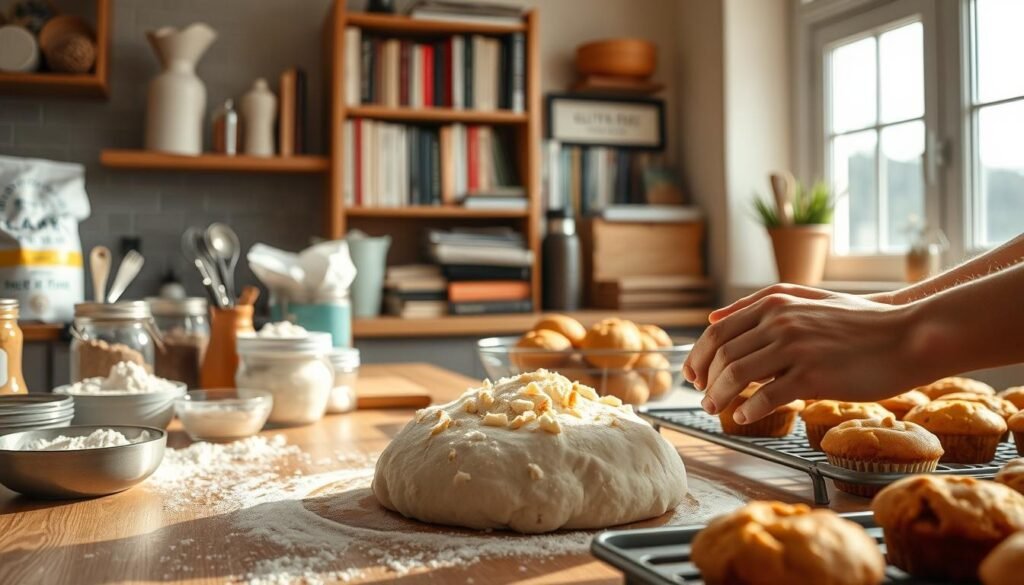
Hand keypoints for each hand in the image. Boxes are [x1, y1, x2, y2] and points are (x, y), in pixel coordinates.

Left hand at [683, 288, 920, 423]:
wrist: (906, 335)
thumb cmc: (858, 322)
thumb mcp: (806, 299)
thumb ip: (758, 305)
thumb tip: (714, 318)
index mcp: (773, 303)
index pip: (718, 332)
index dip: (699, 356)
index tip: (692, 375)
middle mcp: (779, 321)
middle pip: (722, 355)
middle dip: (704, 379)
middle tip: (701, 396)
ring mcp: (795, 348)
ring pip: (737, 375)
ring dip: (719, 396)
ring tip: (714, 409)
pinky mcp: (813, 375)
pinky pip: (768, 396)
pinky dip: (749, 409)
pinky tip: (742, 417)